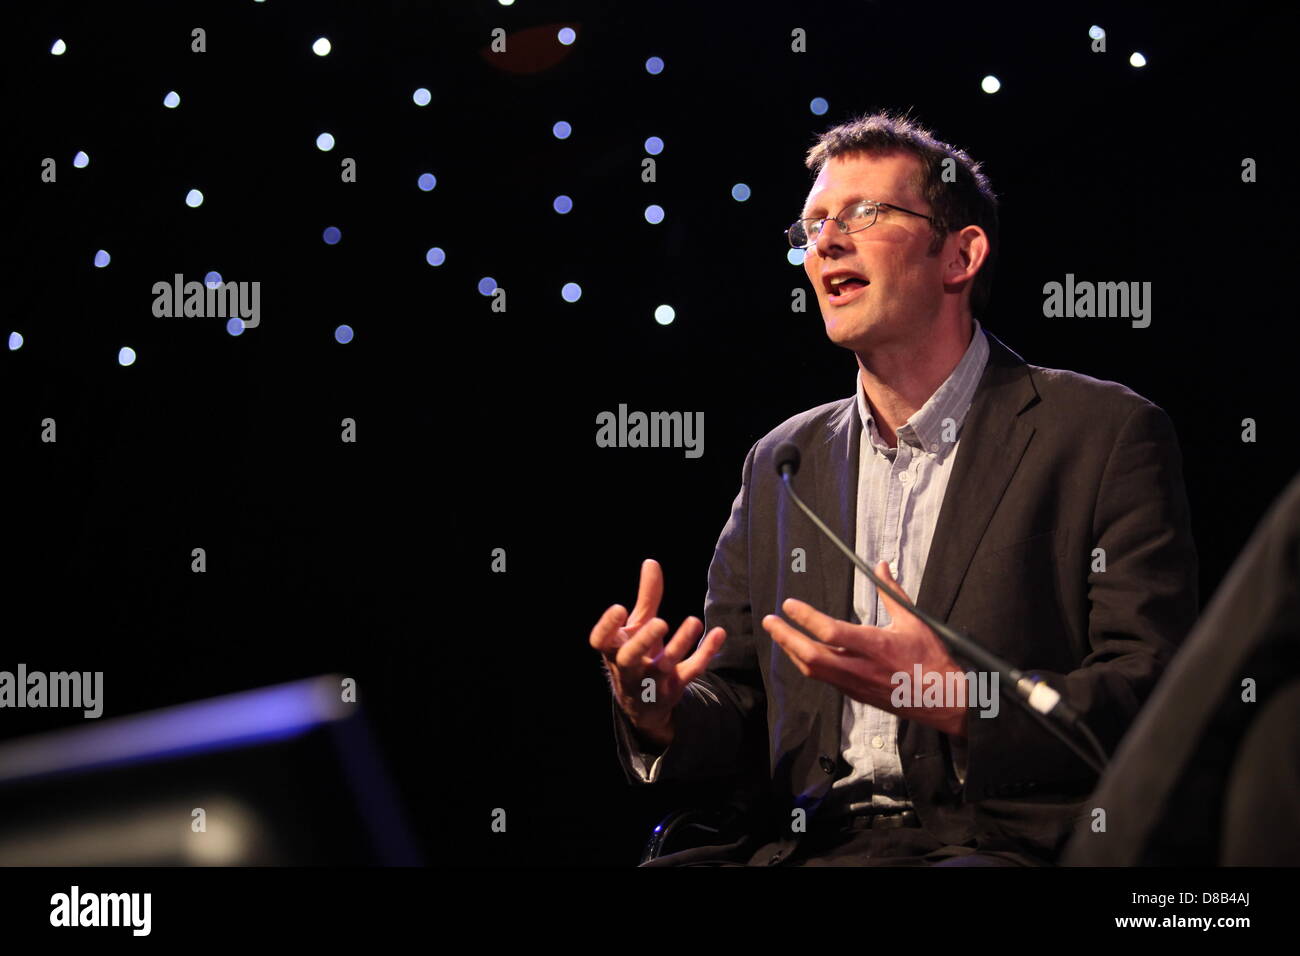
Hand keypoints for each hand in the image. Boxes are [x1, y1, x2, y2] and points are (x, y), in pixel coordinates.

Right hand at [589, 558, 726, 747]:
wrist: (642, 703)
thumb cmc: (636, 654)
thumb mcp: (637, 627)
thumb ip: (646, 598)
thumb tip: (651, 562)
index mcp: (613, 650)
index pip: (600, 641)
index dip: (606, 626)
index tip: (619, 607)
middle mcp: (628, 668)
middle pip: (630, 658)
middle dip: (643, 640)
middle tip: (660, 622)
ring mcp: (651, 681)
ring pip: (664, 665)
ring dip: (680, 644)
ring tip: (694, 620)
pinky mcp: (674, 688)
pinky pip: (691, 672)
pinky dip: (706, 653)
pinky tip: (719, 633)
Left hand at [761, 561, 968, 736]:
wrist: (943, 700)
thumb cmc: (931, 659)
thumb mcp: (914, 621)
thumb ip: (892, 593)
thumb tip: (881, 566)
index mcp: (874, 645)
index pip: (830, 631)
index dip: (805, 617)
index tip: (789, 604)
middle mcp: (860, 667)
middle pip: (811, 655)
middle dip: (786, 637)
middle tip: (770, 621)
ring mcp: (855, 684)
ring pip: (813, 669)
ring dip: (792, 651)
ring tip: (779, 634)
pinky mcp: (854, 694)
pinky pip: (823, 679)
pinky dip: (807, 663)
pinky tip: (800, 652)